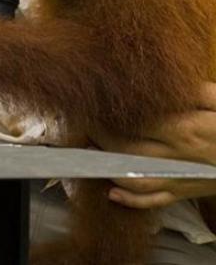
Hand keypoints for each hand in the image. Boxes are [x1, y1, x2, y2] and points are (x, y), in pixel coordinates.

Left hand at [92, 83, 215, 208]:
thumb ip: (194, 89)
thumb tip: (167, 79)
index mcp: (185, 130)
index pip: (136, 124)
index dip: (110, 116)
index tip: (95, 105)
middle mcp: (178, 157)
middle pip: (129, 151)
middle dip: (102, 138)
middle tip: (87, 124)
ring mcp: (181, 178)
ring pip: (136, 179)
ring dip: (110, 167)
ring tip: (93, 151)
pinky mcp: (185, 191)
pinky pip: (155, 201)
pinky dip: (131, 200)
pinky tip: (112, 192)